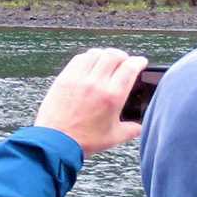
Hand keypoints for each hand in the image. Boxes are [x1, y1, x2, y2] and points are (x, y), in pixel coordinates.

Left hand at [33, 48, 147, 158]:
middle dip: (122, 55)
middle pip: (113, 55)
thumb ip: (132, 130)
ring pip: (95, 54)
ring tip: (108, 60)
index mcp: (112, 96)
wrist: (56, 141)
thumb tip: (140, 126)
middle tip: (125, 60)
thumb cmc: (84, 140)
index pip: (129, 68)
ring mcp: (78, 78)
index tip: (141, 62)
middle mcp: (96, 83)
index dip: (138, 62)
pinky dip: (88, 57)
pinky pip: (78, 59)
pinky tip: (90, 63)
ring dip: (105, 54)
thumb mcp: (115, 137)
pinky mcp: (64, 78)